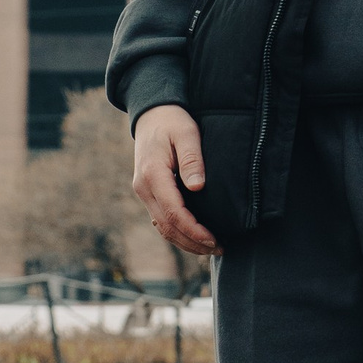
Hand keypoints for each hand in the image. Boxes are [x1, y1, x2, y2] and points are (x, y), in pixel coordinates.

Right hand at [131, 103, 218, 255]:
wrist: (152, 114)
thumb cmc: (172, 120)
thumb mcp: (186, 132)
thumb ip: (192, 159)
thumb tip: (198, 187)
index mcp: (152, 174)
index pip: (174, 212)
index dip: (194, 230)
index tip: (213, 239)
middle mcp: (143, 188)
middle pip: (167, 226)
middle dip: (192, 242)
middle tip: (218, 248)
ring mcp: (143, 192)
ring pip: (162, 227)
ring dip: (185, 241)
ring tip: (210, 248)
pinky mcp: (148, 193)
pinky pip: (161, 220)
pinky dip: (177, 232)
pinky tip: (194, 238)